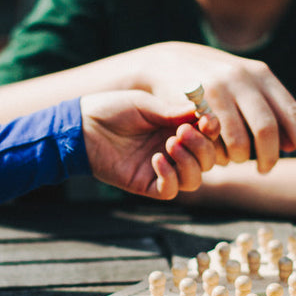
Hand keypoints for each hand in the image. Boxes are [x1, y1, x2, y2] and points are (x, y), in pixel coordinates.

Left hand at [80, 90, 219, 199]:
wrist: (82, 126)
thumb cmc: (111, 110)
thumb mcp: (144, 106)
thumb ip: (172, 112)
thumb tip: (200, 112)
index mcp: (177, 128)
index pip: (208, 136)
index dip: (213, 131)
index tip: (207, 121)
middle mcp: (174, 150)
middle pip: (207, 160)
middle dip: (202, 147)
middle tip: (182, 133)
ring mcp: (161, 169)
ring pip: (194, 178)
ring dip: (189, 163)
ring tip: (170, 145)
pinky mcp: (145, 184)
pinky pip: (169, 190)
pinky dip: (169, 177)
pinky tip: (156, 159)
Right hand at [134, 42, 295, 175]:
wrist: (167, 61)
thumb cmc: (216, 83)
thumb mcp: (247, 90)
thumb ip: (271, 114)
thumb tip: (295, 146)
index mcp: (263, 75)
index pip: (293, 115)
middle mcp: (244, 78)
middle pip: (268, 130)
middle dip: (270, 158)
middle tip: (266, 170)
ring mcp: (218, 87)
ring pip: (239, 139)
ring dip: (240, 158)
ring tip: (238, 160)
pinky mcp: (193, 100)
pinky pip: (213, 139)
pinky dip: (218, 152)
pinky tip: (217, 153)